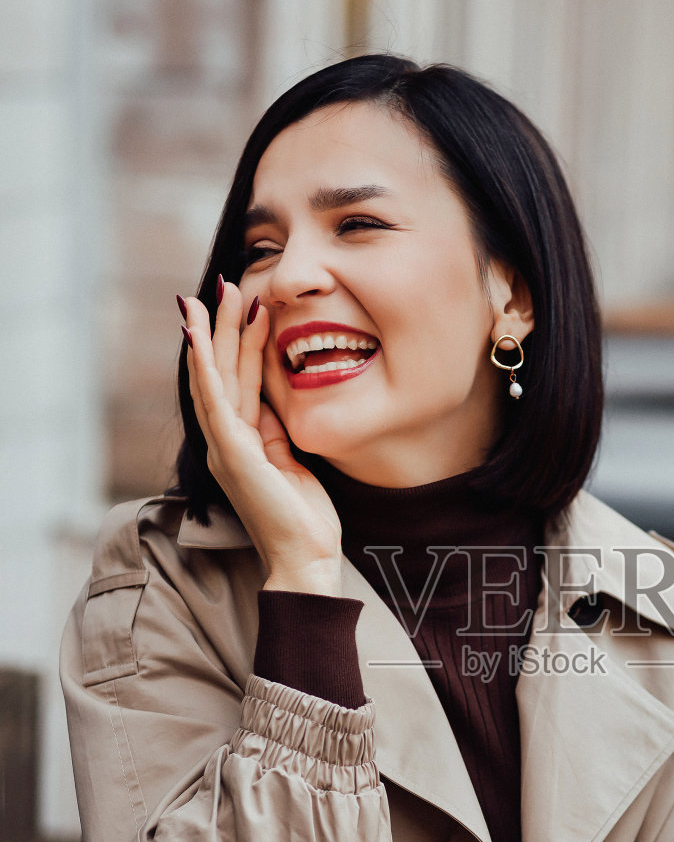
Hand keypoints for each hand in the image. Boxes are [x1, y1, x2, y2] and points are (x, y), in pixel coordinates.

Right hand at [184, 279, 343, 593]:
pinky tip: (199, 338)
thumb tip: (272, 403)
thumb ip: (277, 433)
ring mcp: (225, 448)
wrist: (306, 558)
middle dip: (222, 326)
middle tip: (226, 283)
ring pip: (216, 378)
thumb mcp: (293, 463)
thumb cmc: (304, 519)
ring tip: (217, 294)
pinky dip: (206, 368)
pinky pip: (216, 402)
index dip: (235, 344)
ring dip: (214, 334)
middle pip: (221, 373)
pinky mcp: (233, 455)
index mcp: (241, 444)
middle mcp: (225, 443)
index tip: (243, 307)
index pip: (235, 383)